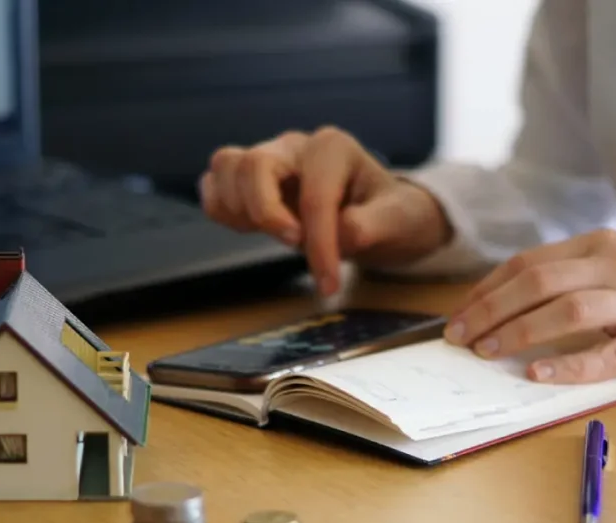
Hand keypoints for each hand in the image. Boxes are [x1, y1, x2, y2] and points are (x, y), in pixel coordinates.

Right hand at [200, 127, 452, 295]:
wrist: (381, 215)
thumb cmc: (390, 214)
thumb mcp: (401, 220)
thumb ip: (375, 225)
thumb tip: (345, 232)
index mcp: (333, 148)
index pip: (314, 196)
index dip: (319, 244)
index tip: (328, 282)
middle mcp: (295, 146)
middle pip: (253, 166)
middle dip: (268, 215)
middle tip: (294, 246)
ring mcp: (268, 159)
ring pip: (225, 168)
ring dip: (242, 211)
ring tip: (279, 235)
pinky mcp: (248, 180)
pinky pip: (214, 186)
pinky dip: (223, 211)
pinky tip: (254, 229)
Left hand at [443, 229, 615, 382]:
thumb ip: (576, 272)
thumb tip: (513, 299)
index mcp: (601, 245)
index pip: (529, 263)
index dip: (488, 289)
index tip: (460, 312)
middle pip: (538, 282)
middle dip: (490, 310)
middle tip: (458, 336)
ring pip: (568, 311)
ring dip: (519, 332)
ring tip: (487, 352)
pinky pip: (608, 353)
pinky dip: (569, 365)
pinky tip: (538, 374)